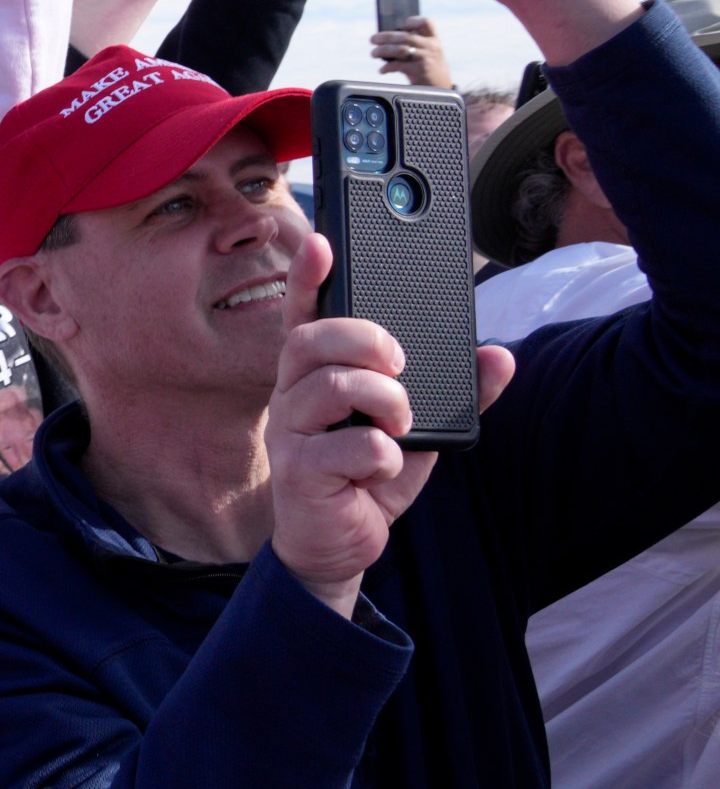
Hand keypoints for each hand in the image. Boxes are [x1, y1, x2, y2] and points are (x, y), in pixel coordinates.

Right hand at [265, 234, 512, 614]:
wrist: (340, 545)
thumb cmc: (366, 478)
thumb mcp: (419, 430)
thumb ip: (455, 392)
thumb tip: (500, 356)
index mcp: (315, 377)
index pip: (302, 316)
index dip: (308, 278)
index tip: (324, 243)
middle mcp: (292, 398)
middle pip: (310, 340)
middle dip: (363, 338)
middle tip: (401, 363)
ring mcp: (289, 435)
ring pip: (327, 386)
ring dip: (383, 399)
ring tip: (400, 422)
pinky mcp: (298, 474)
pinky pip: (345, 448)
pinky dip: (381, 455)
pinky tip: (383, 469)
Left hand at [370, 15, 449, 86]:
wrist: (441, 89)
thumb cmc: (427, 70)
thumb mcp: (426, 54)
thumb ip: (412, 46)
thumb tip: (385, 41)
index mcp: (433, 40)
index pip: (426, 23)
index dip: (413, 21)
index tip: (401, 25)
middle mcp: (431, 47)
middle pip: (405, 36)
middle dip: (385, 37)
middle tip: (372, 40)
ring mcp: (427, 58)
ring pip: (400, 49)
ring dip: (383, 50)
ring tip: (374, 53)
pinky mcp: (421, 71)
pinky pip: (399, 65)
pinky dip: (387, 67)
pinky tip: (382, 70)